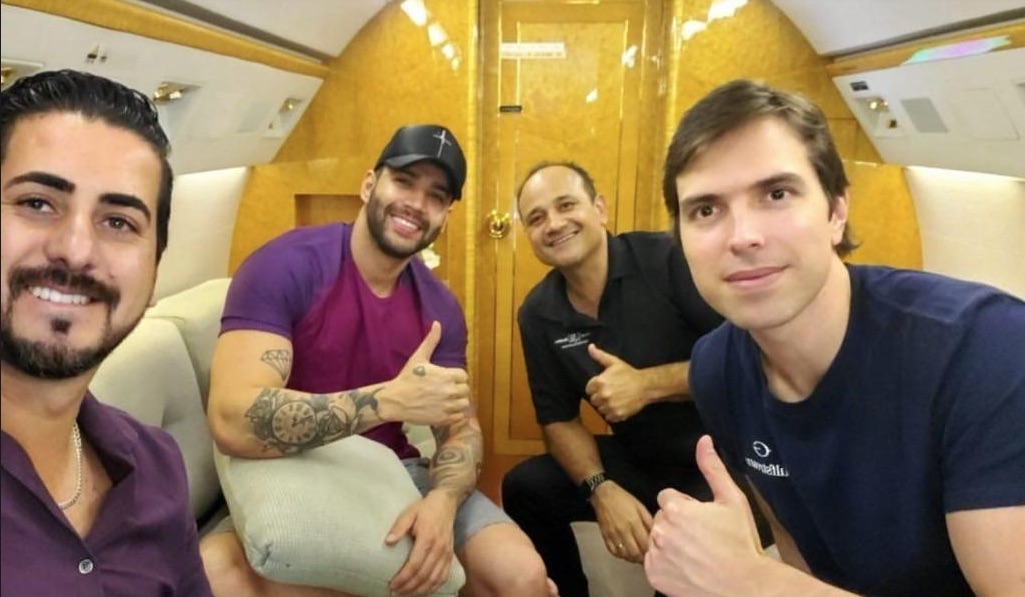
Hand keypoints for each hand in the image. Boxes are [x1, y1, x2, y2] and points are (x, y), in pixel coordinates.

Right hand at [383, 321, 470, 426]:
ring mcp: (447, 406)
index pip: (464, 376)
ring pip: (464, 404)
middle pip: (465, 390)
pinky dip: (456, 415)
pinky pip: (459, 417)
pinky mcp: (443, 419)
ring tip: (447, 400)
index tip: (448, 378)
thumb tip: (437, 323)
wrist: (395, 400)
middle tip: (446, 390)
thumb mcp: (419, 357)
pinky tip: (446, 409)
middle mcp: (450, 391)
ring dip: (458, 402)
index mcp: (447, 375)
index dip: (457, 377)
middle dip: (458, 389)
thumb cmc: (407, 378)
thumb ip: (431, 341)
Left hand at [386, 490, 458, 595]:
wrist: (445, 503)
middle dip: (409, 587)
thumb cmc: (424, 508)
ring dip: (420, 590)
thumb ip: (399, 527)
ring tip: (406, 594)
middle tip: (395, 593)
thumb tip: (388, 542)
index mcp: (427, 538)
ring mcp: (446, 553)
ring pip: (434, 579)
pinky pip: (443, 576)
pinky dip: (433, 587)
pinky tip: (423, 590)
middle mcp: (439, 548)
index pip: (414, 565)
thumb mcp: (409, 513)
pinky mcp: (450, 556)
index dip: (403, 578)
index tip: (392, 585)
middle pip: (424, 575)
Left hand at [585, 344, 647, 421]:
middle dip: (600, 397)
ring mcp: (610, 405)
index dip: (595, 388)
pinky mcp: (617, 414)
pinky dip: (612, 414)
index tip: (603, 386)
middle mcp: (603, 395)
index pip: (588, 389)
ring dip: (605, 406)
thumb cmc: (629, 374)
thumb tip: (590, 347)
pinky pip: (608, 417)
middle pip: (593, 400)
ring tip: (615, 399)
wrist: (645, 386)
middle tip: (611, 393)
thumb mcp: (614, 363)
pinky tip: (619, 406)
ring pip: (600, 410)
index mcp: (600, 382)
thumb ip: (600, 356)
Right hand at [590, 480, 652, 563]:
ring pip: (624, 555)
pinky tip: (626, 554)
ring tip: (638, 557)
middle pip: (634, 553)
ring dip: (632, 558)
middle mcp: (623, 531)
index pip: (644, 544)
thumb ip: (648, 521)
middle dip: (642, 558)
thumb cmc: (624, 499)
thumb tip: (656, 534)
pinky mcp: (605, 537)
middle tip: (647, 557)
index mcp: (634, 522)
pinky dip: (621, 556)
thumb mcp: (640, 507)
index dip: (651, 552)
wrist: (603, 495)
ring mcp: (613, 535)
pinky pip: (613, 552)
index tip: (655, 553)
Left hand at [645, 435, 764, 595]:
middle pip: (661, 519)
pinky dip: (666, 565)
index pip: (668, 498)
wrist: (744, 587)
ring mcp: (655, 555)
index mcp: (675, 509)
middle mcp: (659, 531)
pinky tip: (688, 568)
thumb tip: (703, 441)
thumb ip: (713, 468)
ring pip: (657, 541)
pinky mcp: (654, 576)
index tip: (701, 520)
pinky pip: (654, 563)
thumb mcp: (732, 500)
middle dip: (676, 524)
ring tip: (696, 555)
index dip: (686, 507)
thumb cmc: (740, 543)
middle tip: (701, 539)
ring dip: (670, 544)